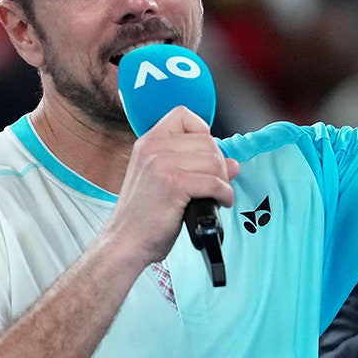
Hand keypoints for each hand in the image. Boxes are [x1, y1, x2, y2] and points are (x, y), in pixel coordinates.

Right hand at [105, 105, 238, 265]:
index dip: (202, 132)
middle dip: (218, 164)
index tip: (205, 155)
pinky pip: (215, 182)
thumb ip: (194, 165)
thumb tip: (232, 162)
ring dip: (223, 181)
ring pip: (214, 161)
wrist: (125, 242)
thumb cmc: (143, 217)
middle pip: (207, 141)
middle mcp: (154, 148)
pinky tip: (220, 203)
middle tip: (216, 183)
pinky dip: (224, 194)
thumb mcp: (164, 181)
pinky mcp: (174, 184)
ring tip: (217, 196)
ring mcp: (163, 164)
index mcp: (148, 142)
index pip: (183, 115)